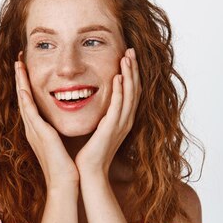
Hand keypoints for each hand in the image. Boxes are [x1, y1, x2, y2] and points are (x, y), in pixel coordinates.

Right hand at [15, 51, 79, 189]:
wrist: (64, 183)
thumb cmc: (66, 166)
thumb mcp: (62, 143)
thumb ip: (60, 131)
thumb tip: (67, 121)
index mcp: (38, 129)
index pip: (30, 101)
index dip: (27, 84)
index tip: (27, 68)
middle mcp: (32, 127)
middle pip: (23, 96)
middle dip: (20, 78)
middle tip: (18, 59)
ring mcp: (33, 130)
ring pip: (23, 99)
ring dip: (20, 81)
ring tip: (18, 64)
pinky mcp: (38, 133)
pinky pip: (30, 111)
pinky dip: (26, 97)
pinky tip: (23, 86)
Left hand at [74, 48, 140, 176]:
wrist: (88, 172)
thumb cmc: (88, 152)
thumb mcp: (96, 128)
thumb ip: (99, 114)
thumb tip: (91, 100)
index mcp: (122, 119)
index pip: (130, 91)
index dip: (131, 73)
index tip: (127, 56)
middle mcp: (125, 120)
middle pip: (134, 89)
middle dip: (133, 68)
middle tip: (130, 49)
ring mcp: (120, 125)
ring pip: (129, 94)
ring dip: (129, 74)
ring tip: (127, 57)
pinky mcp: (111, 129)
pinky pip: (118, 106)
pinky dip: (119, 91)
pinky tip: (118, 77)